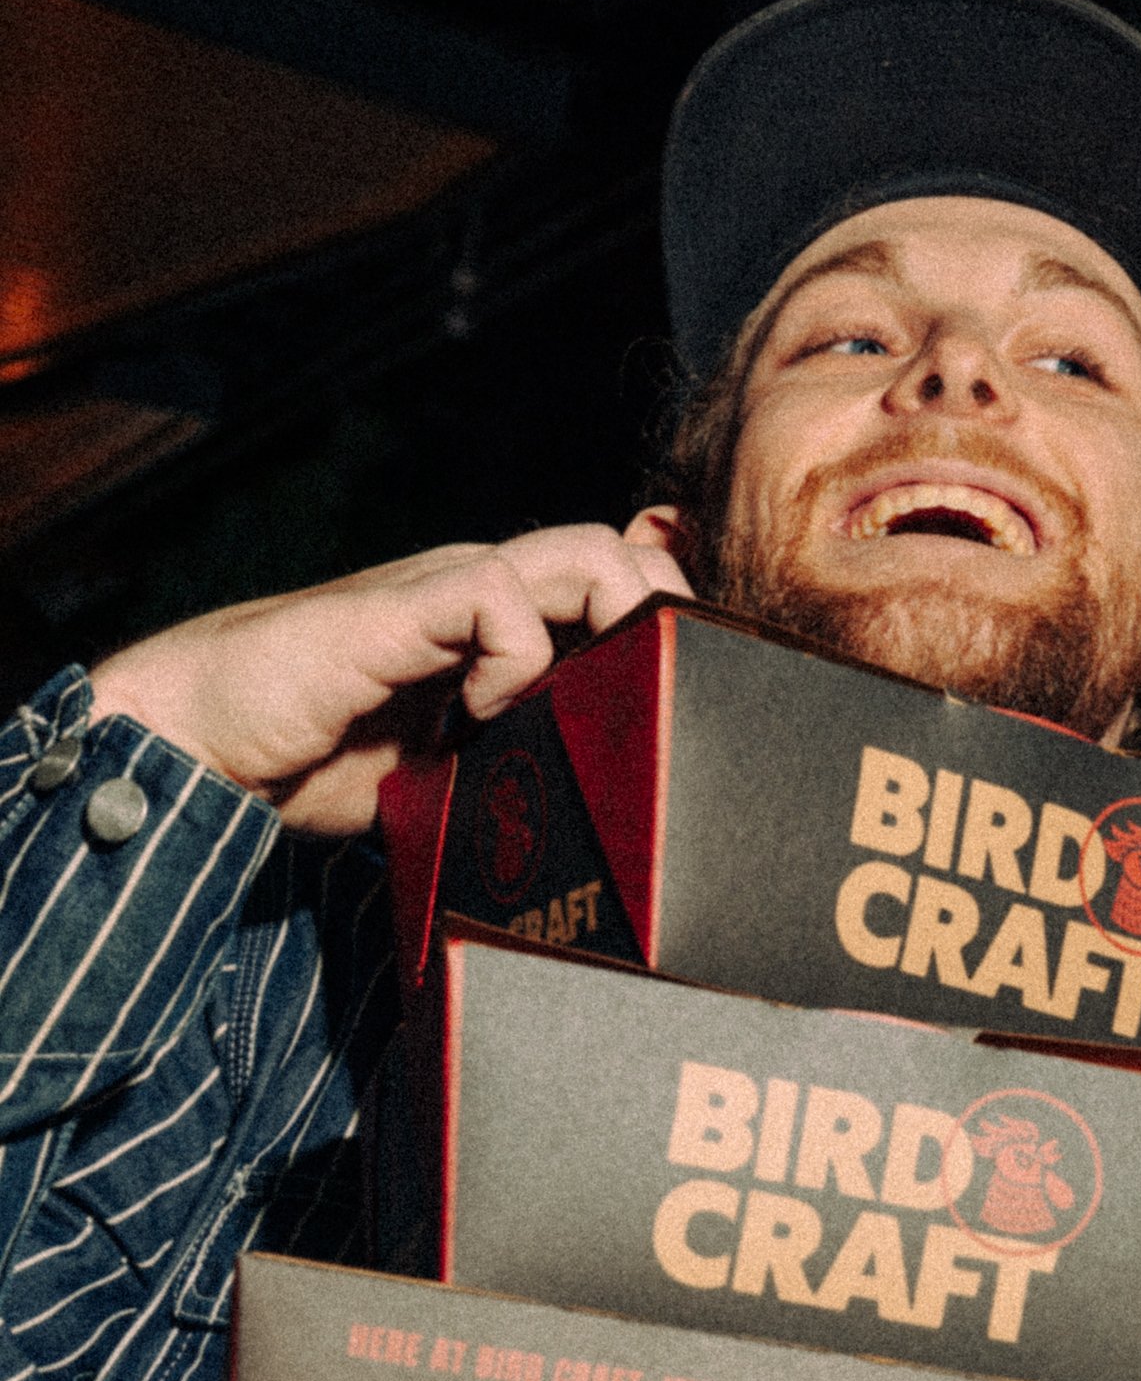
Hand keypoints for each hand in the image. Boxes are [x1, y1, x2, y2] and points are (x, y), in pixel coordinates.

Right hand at [89, 523, 692, 834]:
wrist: (205, 740)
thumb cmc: (320, 761)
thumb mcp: (451, 775)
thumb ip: (517, 768)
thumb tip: (603, 827)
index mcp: (500, 626)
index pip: (616, 587)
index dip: (669, 626)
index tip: (695, 699)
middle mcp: (482, 592)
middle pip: (622, 556)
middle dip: (672, 617)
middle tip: (672, 701)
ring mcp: (442, 592)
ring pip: (585, 553)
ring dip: (620, 622)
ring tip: (598, 703)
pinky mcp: (398, 610)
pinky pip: (499, 595)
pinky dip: (520, 658)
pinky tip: (486, 719)